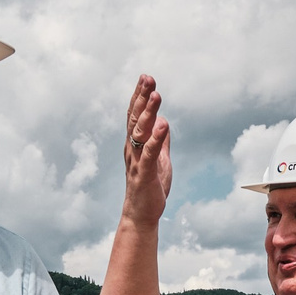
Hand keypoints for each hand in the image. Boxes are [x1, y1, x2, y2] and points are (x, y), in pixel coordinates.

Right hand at [120, 75, 171, 227]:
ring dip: (148, 113)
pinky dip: (156, 139)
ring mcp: (137, 162)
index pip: (135, 116)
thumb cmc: (150, 189)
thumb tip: (163, 122)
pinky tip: (163, 125)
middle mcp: (132, 150)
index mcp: (135, 145)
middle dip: (142, 98)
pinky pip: (150, 154)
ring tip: (156, 95)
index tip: (145, 78)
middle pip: (135, 119)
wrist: (141, 216)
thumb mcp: (160, 160)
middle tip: (148, 78)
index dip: (139, 96)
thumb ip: (160, 141)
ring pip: (140, 133)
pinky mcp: (144, 175)